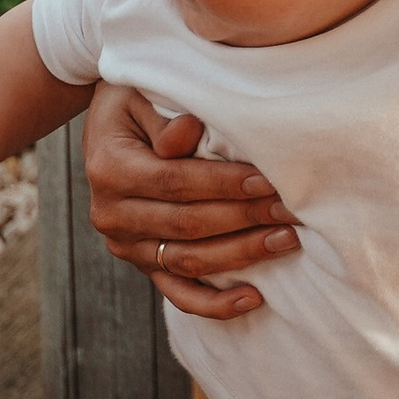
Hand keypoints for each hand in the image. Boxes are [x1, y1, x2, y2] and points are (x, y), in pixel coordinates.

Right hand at [81, 78, 300, 321]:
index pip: (175, 182)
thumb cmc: (134, 101)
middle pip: (187, 225)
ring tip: (286, 239)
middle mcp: (112, 215)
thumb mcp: (140, 94)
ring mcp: (126, 245)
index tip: (267, 181)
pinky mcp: (143, 263)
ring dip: (242, 254)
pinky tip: (254, 298)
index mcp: (110, 169)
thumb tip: (188, 134)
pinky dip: (214, 304)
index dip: (223, 185)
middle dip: (244, 218)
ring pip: (189, 261)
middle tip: (290, 209)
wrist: (108, 126)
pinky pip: (178, 291)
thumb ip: (165, 119)